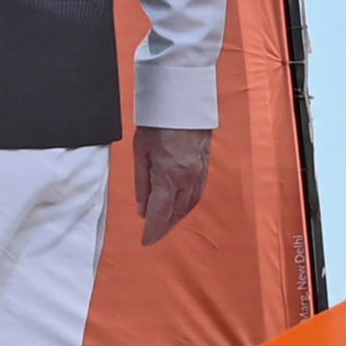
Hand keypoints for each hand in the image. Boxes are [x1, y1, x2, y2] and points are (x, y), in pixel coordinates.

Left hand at [137, 125, 211, 244]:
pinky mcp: (206, 165)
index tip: (145, 241)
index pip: (160, 213)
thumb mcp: (140, 154)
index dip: (152, 230)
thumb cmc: (158, 126)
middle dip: (165, 227)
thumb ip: (141, 184)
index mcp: (169, 177)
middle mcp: (188, 179)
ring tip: (165, 225)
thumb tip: (142, 209)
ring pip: (189, 204)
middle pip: (176, 212)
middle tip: (153, 236)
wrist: (184, 104)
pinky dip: (188, 205)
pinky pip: (198, 193)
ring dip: (177, 218)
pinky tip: (181, 208)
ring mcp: (200, 172)